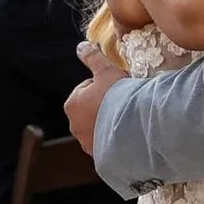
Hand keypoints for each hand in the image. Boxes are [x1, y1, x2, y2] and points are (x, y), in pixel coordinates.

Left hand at [64, 40, 125, 157]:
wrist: (132, 127)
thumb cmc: (117, 96)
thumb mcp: (106, 71)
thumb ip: (92, 57)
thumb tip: (80, 46)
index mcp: (72, 104)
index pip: (86, 90)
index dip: (103, 87)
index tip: (117, 88)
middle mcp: (74, 125)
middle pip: (91, 110)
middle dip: (104, 107)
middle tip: (122, 103)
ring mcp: (86, 143)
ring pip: (98, 128)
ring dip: (108, 123)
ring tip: (127, 119)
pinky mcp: (99, 156)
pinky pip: (106, 144)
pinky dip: (114, 139)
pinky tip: (127, 133)